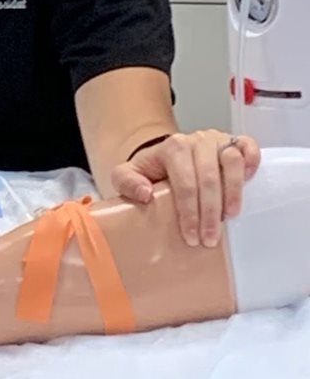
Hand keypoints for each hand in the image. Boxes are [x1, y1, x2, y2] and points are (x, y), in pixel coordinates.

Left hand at [111, 130, 260, 247]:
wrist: (166, 156)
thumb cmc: (151, 171)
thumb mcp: (127, 175)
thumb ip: (126, 182)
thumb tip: (144, 193)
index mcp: (172, 147)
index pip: (184, 182)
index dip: (189, 212)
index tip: (192, 237)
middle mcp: (196, 140)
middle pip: (209, 177)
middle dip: (210, 212)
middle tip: (210, 239)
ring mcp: (217, 139)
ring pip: (232, 162)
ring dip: (232, 193)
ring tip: (228, 219)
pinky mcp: (234, 142)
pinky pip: (249, 147)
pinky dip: (252, 163)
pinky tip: (249, 184)